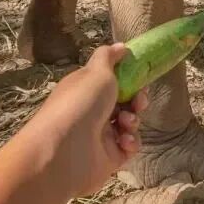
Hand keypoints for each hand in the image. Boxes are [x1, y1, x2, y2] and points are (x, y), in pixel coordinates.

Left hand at [24, 43, 148, 197]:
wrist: (63, 152)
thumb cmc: (80, 104)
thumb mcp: (96, 72)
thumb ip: (109, 57)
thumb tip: (121, 46)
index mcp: (86, 89)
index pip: (111, 80)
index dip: (128, 78)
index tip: (140, 76)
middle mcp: (92, 110)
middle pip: (124, 101)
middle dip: (136, 99)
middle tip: (138, 102)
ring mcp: (101, 135)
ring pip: (129, 123)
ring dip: (133, 120)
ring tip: (125, 123)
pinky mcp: (110, 157)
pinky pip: (129, 145)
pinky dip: (131, 142)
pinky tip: (124, 142)